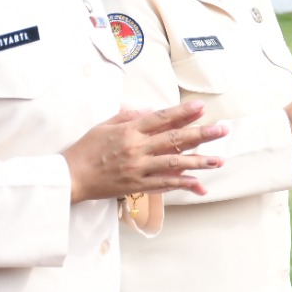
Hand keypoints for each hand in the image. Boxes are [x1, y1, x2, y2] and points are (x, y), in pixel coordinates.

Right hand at [64, 102, 227, 202]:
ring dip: (199, 162)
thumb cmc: (85, 150)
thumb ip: (128, 117)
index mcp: (129, 131)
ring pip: (174, 163)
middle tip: (222, 130)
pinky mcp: (137, 185)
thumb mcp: (104, 126)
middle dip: (201, 134)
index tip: (201, 107)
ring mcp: (138, 168)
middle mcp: (136, 148)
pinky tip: (198, 183)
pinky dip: (182, 183)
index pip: (161, 118)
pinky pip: (163, 184)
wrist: (69, 177)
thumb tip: (150, 110)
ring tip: (219, 160)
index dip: (182, 112)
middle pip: (174, 139)